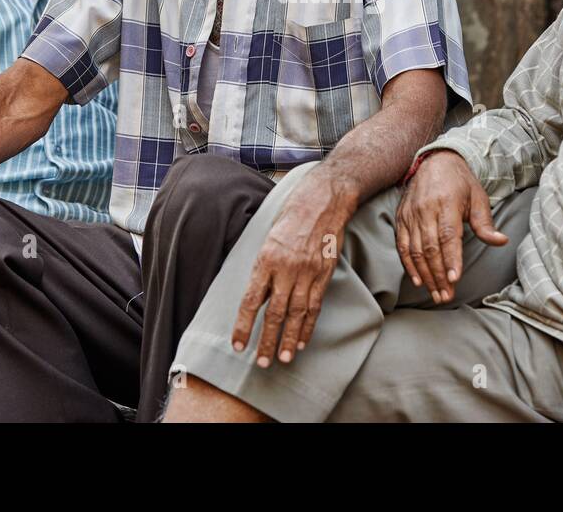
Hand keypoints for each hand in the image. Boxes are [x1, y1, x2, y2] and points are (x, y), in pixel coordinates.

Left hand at [231, 166, 355, 367]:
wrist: (324, 199)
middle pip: (274, 313)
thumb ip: (261, 266)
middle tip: (261, 363)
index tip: (238, 345)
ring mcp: (307, 273)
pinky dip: (308, 326)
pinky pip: (315, 306)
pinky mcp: (324, 274)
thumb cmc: (291, 214)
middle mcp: (286, 269)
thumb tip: (252, 294)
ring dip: (288, 340)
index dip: (243, 326)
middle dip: (267, 341)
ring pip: (296, 314)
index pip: (250, 301)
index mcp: (266, 258)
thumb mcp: (266, 236)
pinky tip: (302, 341)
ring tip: (282, 359)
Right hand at [396, 150, 506, 303]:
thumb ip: (486, 223)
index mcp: (446, 203)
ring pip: (415, 250)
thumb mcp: (478, 197)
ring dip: (425, 275)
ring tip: (435, 294)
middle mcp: (425, 209)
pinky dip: (408, 264)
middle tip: (446, 296)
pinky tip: (417, 280)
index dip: (450, 259)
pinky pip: (402, 245)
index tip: (454, 279)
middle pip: (430, 248)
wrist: (435, 161)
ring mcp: (410, 214)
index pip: (448, 236)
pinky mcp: (401, 218)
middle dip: (438, 275)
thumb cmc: (460, 182)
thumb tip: (501, 241)